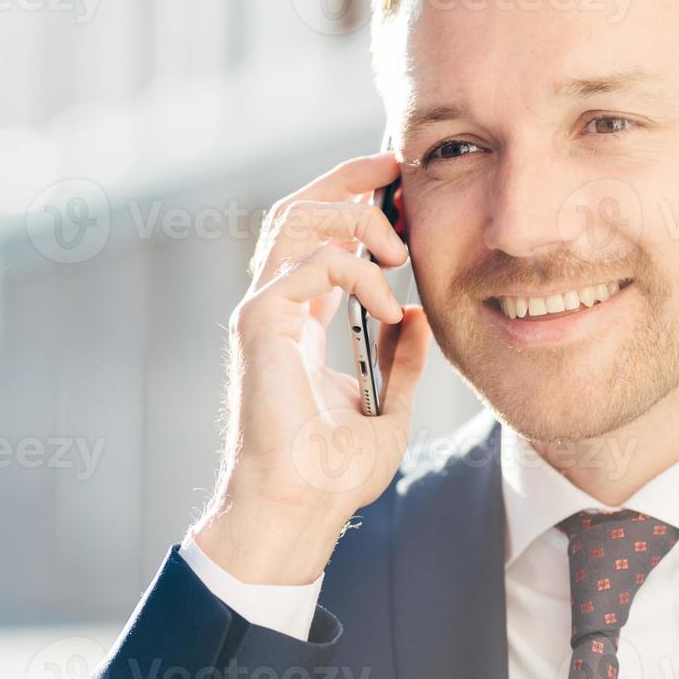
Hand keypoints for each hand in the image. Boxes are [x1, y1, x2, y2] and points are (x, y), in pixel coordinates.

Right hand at [192, 151, 430, 584]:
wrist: (302, 508)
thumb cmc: (333, 473)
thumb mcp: (386, 406)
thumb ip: (399, 359)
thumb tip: (418, 317)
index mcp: (299, 322)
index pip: (317, 239)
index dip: (354, 203)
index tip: (397, 187)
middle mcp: (275, 307)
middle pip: (298, 211)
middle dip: (348, 180)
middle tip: (395, 170)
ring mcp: (263, 311)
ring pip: (297, 220)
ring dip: (356, 217)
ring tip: (399, 247)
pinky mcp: (260, 323)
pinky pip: (311, 264)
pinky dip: (358, 273)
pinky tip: (389, 307)